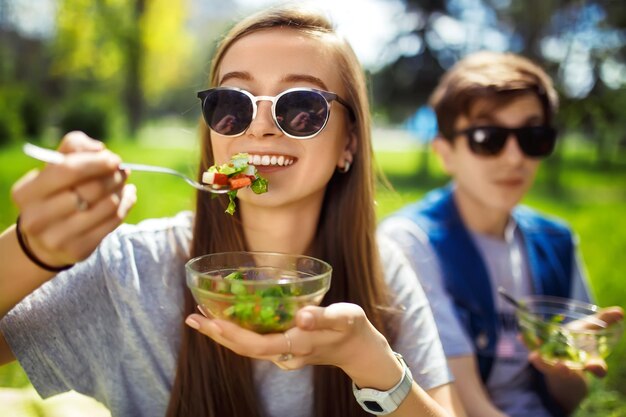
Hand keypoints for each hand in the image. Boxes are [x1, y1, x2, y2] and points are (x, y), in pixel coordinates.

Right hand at [11, 131, 136, 268]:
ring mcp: (57, 238)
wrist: (44, 241)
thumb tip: (100, 149)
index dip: (96, 162)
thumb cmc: (54, 195)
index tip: (114, 159)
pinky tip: (126, 197)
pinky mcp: (79, 250)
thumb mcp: (53, 169)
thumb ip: (74, 148)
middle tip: (122, 171)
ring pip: (107, 206)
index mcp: (26, 193)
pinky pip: (114, 222)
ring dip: (121, 190)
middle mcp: (37, 217)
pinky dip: (125, 205)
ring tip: (122, 184)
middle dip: (113, 176)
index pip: (67, 170)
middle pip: (91, 189)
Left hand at [186, 302, 391, 373]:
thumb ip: (324, 317)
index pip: (256, 345)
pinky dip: (236, 331)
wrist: (359, 350)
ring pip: (246, 347)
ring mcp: (283, 353)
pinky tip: (227, 318)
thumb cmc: (353, 331)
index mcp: (296, 345)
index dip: (232, 335)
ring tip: (200, 316)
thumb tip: (301, 316)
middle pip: (243, 348)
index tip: (211, 321)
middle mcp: (285, 354)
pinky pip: (254, 342)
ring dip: (222, 334)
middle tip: (192, 317)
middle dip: (216, 334)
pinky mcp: (283, 348)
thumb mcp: (345, 318)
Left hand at [528, 306, 623, 377]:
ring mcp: (555, 366)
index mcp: (589, 363)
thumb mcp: (591, 331)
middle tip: (562, 368)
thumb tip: (619, 311)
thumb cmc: (579, 343)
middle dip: (565, 370)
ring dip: (542, 362)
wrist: (565, 360)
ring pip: (549, 367)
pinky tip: (520, 336)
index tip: (596, 368)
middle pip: (569, 371)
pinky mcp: (541, 361)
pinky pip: (534, 352)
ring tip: (534, 357)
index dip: (597, 368)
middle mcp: (572, 367)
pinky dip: (527, 343)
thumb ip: (604, 321)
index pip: (596, 368)